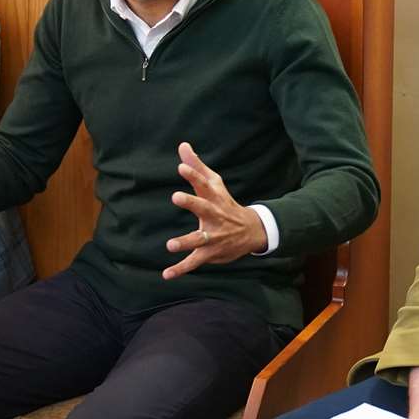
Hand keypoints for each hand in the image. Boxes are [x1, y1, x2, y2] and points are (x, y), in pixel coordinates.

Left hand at [162, 142, 265, 279]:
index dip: (194, 175)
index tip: (182, 166)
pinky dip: (181, 269)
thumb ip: (197, 165)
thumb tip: (182, 144)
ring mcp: (213, 236)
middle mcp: (214, 216)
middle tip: (175, 196)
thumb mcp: (214, 183)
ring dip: (186, 242)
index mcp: (214, 198)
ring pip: (199, 239)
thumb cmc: (226, 203)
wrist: (252, 231)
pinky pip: (194, 262)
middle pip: (203, 208)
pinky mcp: (210, 253)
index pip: (203, 184)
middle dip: (191, 203)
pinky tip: (166, 274)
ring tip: (170, 245)